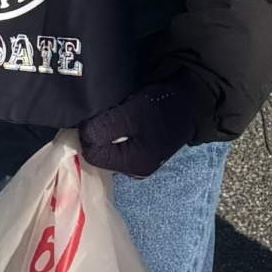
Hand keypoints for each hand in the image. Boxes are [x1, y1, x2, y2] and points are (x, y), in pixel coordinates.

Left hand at [78, 86, 195, 179]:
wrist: (187, 102)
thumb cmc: (161, 108)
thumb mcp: (132, 115)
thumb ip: (107, 127)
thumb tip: (84, 135)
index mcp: (133, 164)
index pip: (95, 155)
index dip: (88, 135)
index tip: (91, 116)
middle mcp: (133, 169)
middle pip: (100, 154)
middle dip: (96, 135)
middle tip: (102, 114)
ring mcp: (136, 161)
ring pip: (107, 149)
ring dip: (104, 133)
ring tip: (111, 115)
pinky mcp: (138, 151)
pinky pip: (116, 145)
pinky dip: (112, 133)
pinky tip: (117, 121)